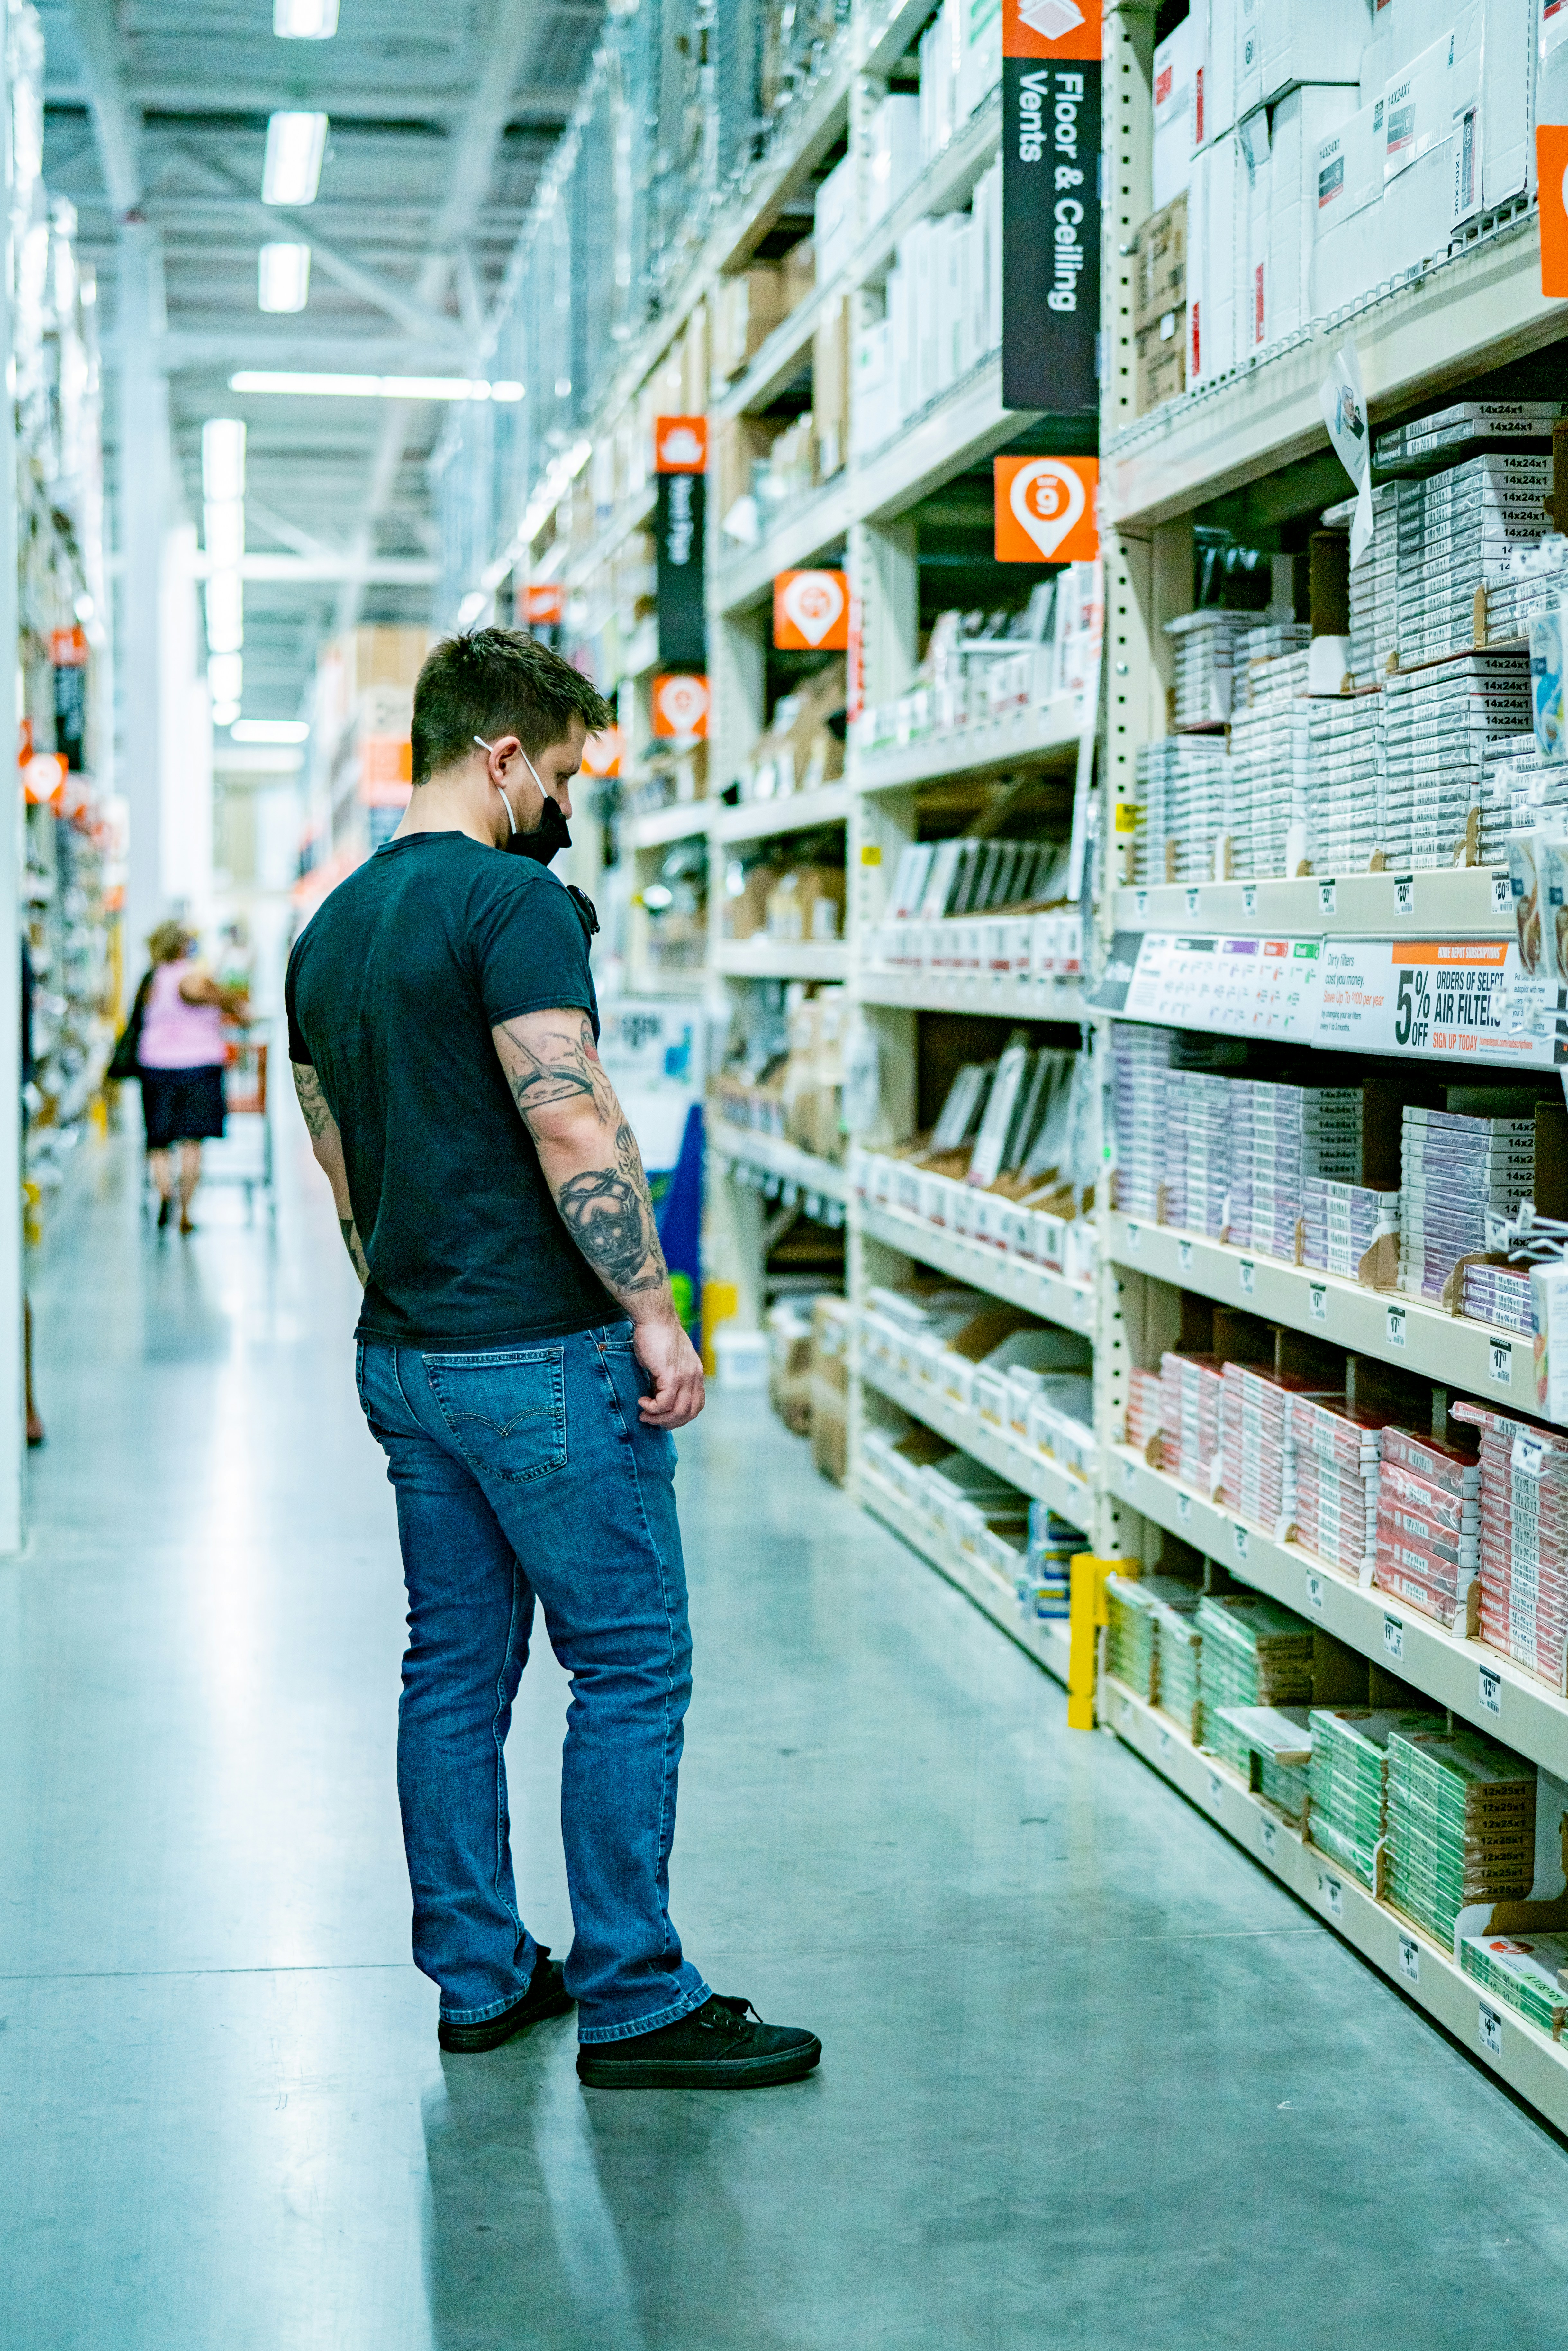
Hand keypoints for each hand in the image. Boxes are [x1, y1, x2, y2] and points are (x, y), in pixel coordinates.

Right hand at [633, 1314, 704, 1428]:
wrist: (655, 1318)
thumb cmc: (656, 1337)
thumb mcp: (668, 1363)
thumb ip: (668, 1380)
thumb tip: (658, 1398)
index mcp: (696, 1374)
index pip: (697, 1405)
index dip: (680, 1416)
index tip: (664, 1417)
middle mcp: (695, 1377)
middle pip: (689, 1413)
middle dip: (669, 1422)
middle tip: (651, 1420)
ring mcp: (685, 1377)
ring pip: (678, 1411)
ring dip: (659, 1418)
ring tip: (644, 1414)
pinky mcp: (672, 1375)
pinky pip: (664, 1403)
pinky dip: (652, 1408)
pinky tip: (642, 1402)